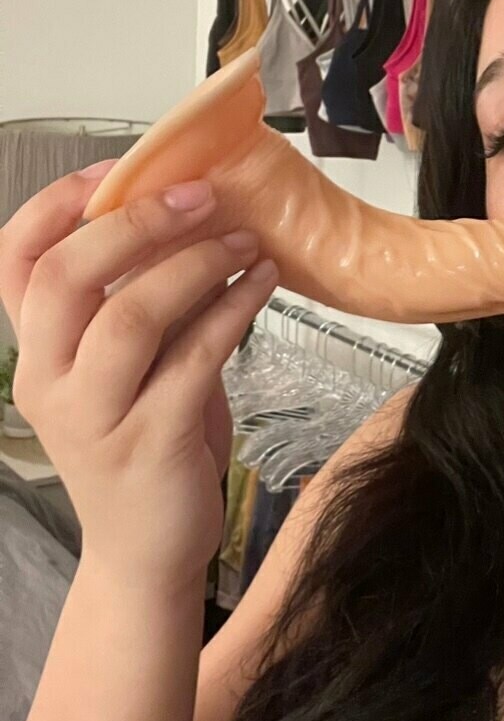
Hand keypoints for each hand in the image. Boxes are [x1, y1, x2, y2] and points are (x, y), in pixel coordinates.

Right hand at [0, 163, 277, 593]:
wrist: (146, 553)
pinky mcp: (150, 442)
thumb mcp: (127, 368)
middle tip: (200, 194)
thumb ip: (139, 302)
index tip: (117, 167)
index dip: (57, 203)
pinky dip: (234, 309)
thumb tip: (190, 217)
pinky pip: (195, 357)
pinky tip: (262, 283)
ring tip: (244, 239)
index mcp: (35, 352)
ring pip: (130, 316)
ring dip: (195, 264)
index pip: (15, 260)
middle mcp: (48, 381)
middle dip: (137, 223)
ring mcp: (94, 417)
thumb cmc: (143, 444)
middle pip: (68, 277)